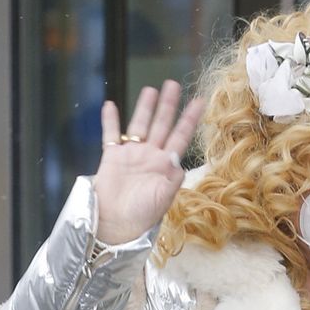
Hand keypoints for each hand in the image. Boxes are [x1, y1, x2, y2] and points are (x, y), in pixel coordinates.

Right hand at [93, 80, 203, 243]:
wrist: (117, 226)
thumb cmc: (143, 215)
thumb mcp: (164, 197)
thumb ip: (172, 177)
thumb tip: (177, 158)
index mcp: (166, 164)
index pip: (181, 135)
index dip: (190, 118)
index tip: (200, 100)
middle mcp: (150, 156)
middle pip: (161, 124)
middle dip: (168, 105)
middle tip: (173, 83)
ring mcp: (131, 155)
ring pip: (139, 125)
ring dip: (145, 108)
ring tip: (151, 89)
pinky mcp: (112, 158)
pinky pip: (110, 135)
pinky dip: (109, 120)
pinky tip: (110, 105)